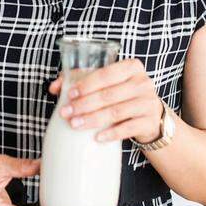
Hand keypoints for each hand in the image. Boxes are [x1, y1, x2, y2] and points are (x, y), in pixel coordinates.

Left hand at [48, 58, 163, 145]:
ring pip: (116, 112)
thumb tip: (55, 87)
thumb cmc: (123, 95)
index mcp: (132, 67)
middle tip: (66, 112)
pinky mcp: (149, 122)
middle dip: (84, 104)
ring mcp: (148, 103)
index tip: (69, 94)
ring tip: (75, 124)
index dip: (86, 84)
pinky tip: (97, 138)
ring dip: (93, 119)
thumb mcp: (108, 83)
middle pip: (109, 94)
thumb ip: (81, 79)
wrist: (151, 115)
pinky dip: (111, 134)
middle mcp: (143, 82)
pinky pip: (128, 128)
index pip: (106, 74)